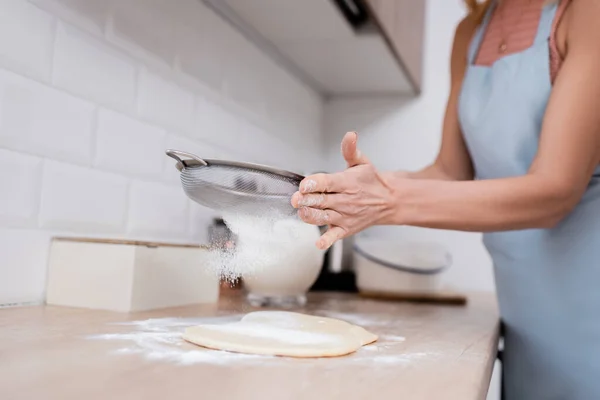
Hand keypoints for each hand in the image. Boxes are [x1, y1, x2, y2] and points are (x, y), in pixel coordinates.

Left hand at [291, 132, 396, 249]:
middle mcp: (344, 200)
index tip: (304, 185)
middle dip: (306, 200)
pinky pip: (334, 236)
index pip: (327, 182)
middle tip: (296, 199)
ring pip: (323, 217)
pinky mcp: (345, 229)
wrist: (389, 201)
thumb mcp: (362, 162)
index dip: (313, 183)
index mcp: (346, 182)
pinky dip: (326, 241)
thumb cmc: (371, 182)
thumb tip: (350, 135)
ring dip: (310, 216)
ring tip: (302, 212)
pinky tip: (318, 243)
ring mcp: (344, 216)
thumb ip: (350, 150)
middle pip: (321, 200)